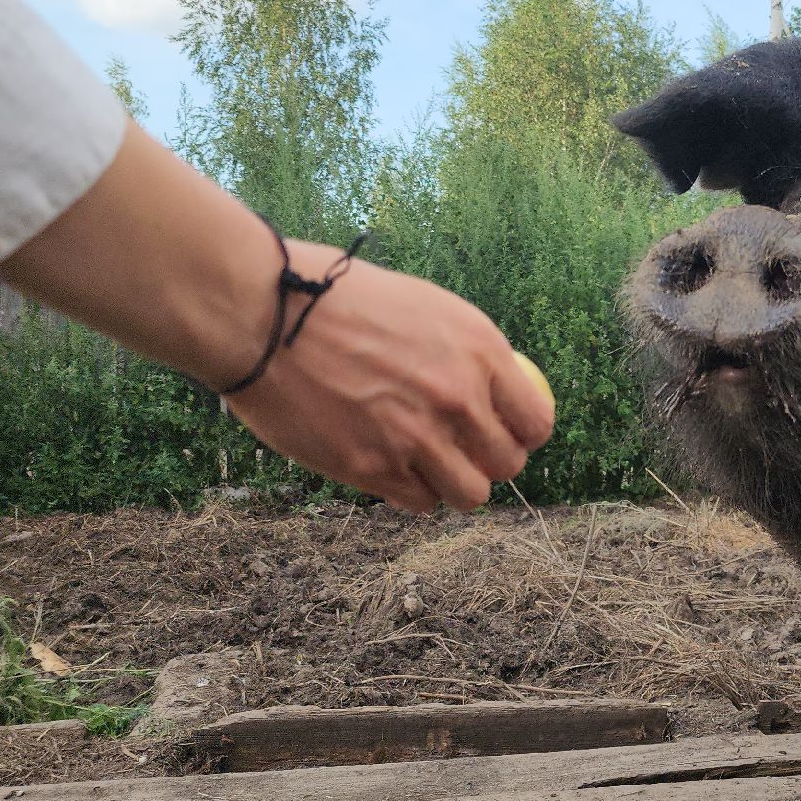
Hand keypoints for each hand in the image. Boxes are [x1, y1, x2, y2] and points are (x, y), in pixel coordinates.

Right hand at [222, 243, 552, 511]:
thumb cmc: (337, 300)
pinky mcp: (373, 468)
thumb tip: (493, 389)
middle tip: (464, 451)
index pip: (535, 420)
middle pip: (507, 463)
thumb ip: (465, 353)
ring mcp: (417, 437)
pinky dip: (413, 492)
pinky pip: (419, 501)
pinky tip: (393, 467)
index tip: (503, 432)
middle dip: (490, 461)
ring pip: (470, 494)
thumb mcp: (424, 307)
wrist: (265, 314)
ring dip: (455, 484)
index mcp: (480, 349)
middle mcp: (458, 397)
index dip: (523, 433)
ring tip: (430, 465)